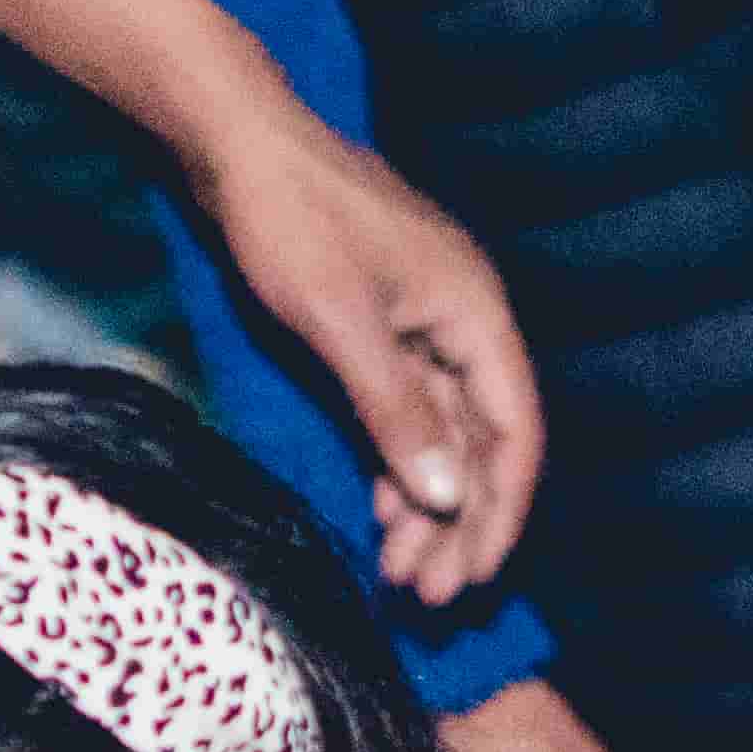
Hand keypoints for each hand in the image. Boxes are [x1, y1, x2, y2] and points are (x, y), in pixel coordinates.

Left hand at [197, 127, 541, 604]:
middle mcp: (462, 324)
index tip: (477, 578)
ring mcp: (422, 329)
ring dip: (426, 509)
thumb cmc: (292, 224)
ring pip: (442, 439)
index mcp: (474, 314)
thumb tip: (450, 498)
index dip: (503, 511)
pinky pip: (406, 419)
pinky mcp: (380, 334)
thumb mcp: (342, 324)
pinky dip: (397, 470)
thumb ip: (397, 413)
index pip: (514, 431)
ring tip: (400, 575)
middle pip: (483, 445)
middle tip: (430, 600)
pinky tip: (381, 516)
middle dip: (461, 526)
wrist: (238, 151)